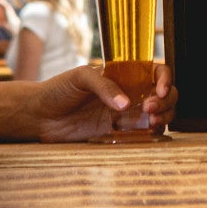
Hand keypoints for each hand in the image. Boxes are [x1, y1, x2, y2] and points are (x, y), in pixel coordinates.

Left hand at [20, 63, 177, 141]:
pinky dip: (152, 134)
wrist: (39, 116)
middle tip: (150, 109)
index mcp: (125, 75)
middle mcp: (130, 93)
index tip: (160, 90)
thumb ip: (104, 86)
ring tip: (152, 122)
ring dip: (164, 117)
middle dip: (167, 101)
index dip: (165, 79)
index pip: (156, 72)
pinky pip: (144, 135)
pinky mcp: (119, 134)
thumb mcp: (80, 78)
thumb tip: (125, 104)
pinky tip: (145, 133)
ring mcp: (127, 115)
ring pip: (161, 114)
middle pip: (166, 95)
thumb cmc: (58, 90)